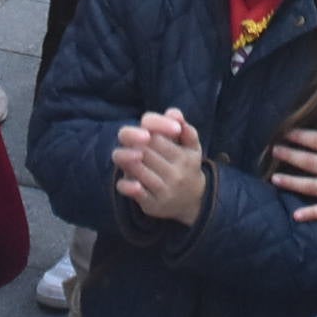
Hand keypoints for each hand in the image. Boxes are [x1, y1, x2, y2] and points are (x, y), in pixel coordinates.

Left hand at [114, 108, 207, 225]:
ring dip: (126, 160)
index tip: (144, 132)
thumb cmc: (187, 166)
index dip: (145, 131)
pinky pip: (135, 193)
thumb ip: (185, 128)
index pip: (158, 138)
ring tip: (123, 155)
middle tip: (128, 140)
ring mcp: (163, 190)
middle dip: (133, 144)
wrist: (193, 202)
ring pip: (138, 170)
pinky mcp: (152, 205)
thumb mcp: (192, 148)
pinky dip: (127, 186)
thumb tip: (172, 112)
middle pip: (145, 152)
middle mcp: (175, 174)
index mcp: (184, 157)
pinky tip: (126, 180)